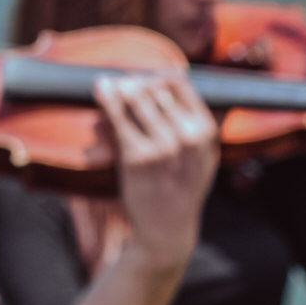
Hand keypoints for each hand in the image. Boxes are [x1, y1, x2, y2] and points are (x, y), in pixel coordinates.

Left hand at [99, 73, 217, 273]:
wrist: (167, 228)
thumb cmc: (180, 186)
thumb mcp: (200, 155)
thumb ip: (193, 120)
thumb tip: (175, 75)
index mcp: (205, 133)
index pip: (179, 85)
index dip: (157, 77)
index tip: (144, 78)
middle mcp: (188, 138)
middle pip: (153, 88)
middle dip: (133, 82)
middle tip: (120, 82)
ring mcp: (162, 148)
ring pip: (133, 99)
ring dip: (117, 88)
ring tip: (106, 84)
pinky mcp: (136, 158)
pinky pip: (116, 119)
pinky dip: (106, 100)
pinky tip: (100, 89)